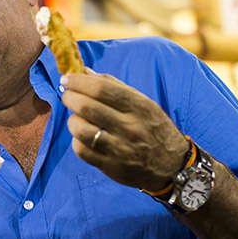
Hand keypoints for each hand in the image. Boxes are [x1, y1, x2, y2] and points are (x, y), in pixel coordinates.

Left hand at [61, 71, 189, 191]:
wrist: (171, 165)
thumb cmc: (152, 128)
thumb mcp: (143, 103)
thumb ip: (114, 86)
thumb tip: (84, 71)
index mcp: (139, 107)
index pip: (102, 89)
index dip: (79, 81)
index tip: (66, 78)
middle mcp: (130, 127)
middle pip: (87, 107)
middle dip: (70, 97)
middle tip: (67, 95)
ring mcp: (120, 149)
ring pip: (80, 129)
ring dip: (72, 120)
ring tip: (76, 118)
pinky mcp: (111, 166)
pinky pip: (81, 150)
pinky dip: (76, 140)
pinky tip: (82, 136)